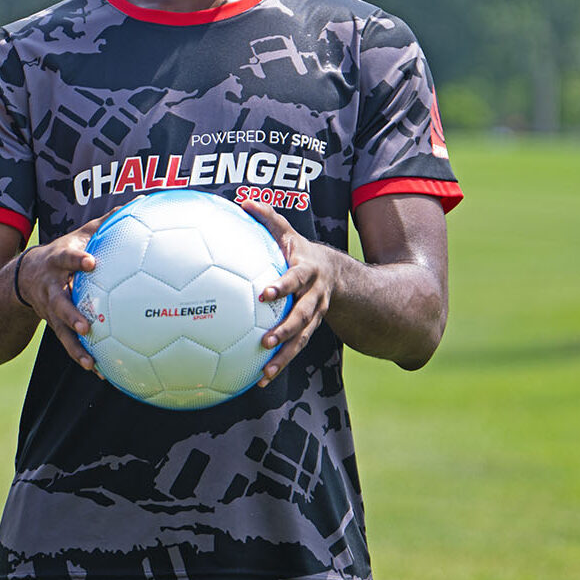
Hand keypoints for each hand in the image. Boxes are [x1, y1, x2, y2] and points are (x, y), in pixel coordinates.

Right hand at [13, 215, 103, 370]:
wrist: (26, 276)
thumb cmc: (64, 253)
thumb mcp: (79, 235)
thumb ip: (107, 222)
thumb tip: (141, 201)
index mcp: (59, 262)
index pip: (67, 259)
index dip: (78, 262)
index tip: (92, 263)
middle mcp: (52, 288)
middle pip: (59, 303)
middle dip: (71, 314)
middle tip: (86, 324)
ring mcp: (51, 310)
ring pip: (61, 330)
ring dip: (75, 346)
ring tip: (91, 361)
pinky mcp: (55, 326)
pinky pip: (68, 345)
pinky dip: (82, 357)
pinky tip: (100, 372)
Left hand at [241, 199, 337, 382]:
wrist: (338, 275)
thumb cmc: (300, 251)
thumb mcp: (288, 233)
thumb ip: (267, 218)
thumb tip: (241, 200)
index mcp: (307, 271)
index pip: (295, 278)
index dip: (283, 285)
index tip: (265, 293)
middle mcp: (315, 296)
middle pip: (303, 315)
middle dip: (286, 328)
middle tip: (266, 340)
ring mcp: (315, 315)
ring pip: (303, 338)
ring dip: (285, 355)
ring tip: (265, 371)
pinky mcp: (311, 331)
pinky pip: (297, 349)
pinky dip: (281, 364)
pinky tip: (261, 379)